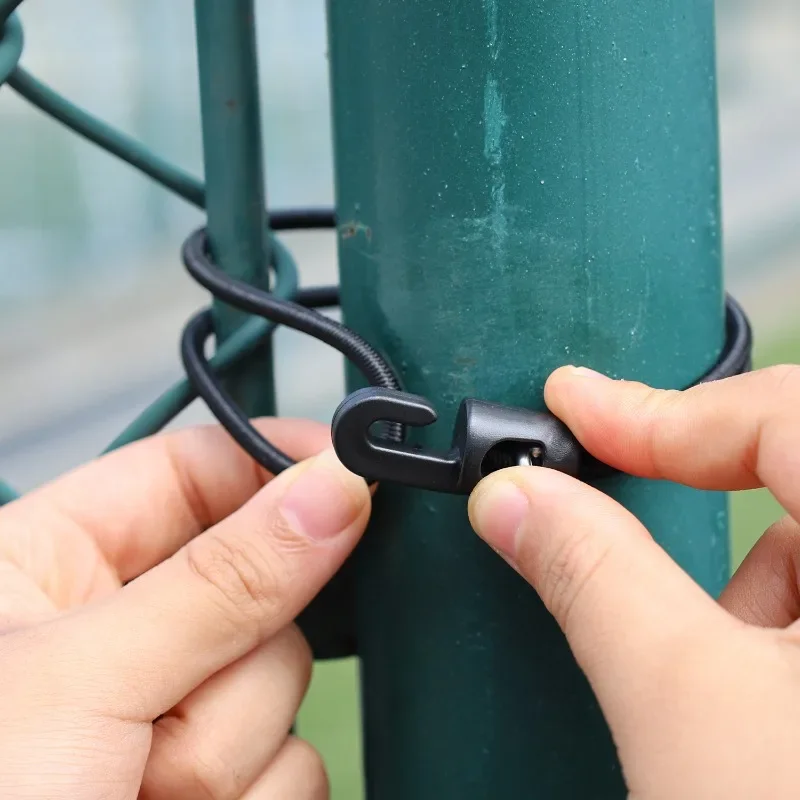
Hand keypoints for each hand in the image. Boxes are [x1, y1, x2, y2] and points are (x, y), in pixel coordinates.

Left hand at [0, 419, 369, 799]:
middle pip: (262, 583)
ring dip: (224, 749)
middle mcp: (122, 629)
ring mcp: (170, 710)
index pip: (200, 468)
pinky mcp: (216, 784)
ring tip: (133, 793)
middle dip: (232, 657)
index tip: (350, 474)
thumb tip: (332, 491)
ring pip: (285, 681)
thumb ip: (223, 579)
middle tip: (154, 714)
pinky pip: (294, 764)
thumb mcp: (81, 683)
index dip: (278, 464)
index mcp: (59, 563)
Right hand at [469, 365, 799, 799]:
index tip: (572, 401)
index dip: (658, 406)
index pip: (783, 412)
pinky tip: (769, 696)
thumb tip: (515, 496)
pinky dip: (791, 620)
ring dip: (759, 580)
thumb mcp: (686, 706)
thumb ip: (590, 573)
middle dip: (705, 492)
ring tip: (719, 669)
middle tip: (613, 524)